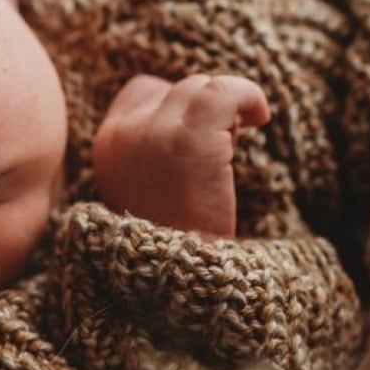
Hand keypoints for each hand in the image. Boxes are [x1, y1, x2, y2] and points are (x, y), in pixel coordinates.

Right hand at [92, 73, 270, 236]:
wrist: (182, 282)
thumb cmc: (178, 244)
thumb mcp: (149, 192)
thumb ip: (159, 150)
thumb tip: (210, 108)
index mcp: (108, 146)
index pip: (143, 90)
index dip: (178, 106)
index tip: (201, 139)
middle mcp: (123, 134)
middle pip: (178, 89)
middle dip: (207, 114)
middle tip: (223, 152)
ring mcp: (153, 133)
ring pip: (202, 87)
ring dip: (228, 111)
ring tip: (236, 144)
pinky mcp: (189, 140)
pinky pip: (224, 91)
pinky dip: (248, 95)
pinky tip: (261, 119)